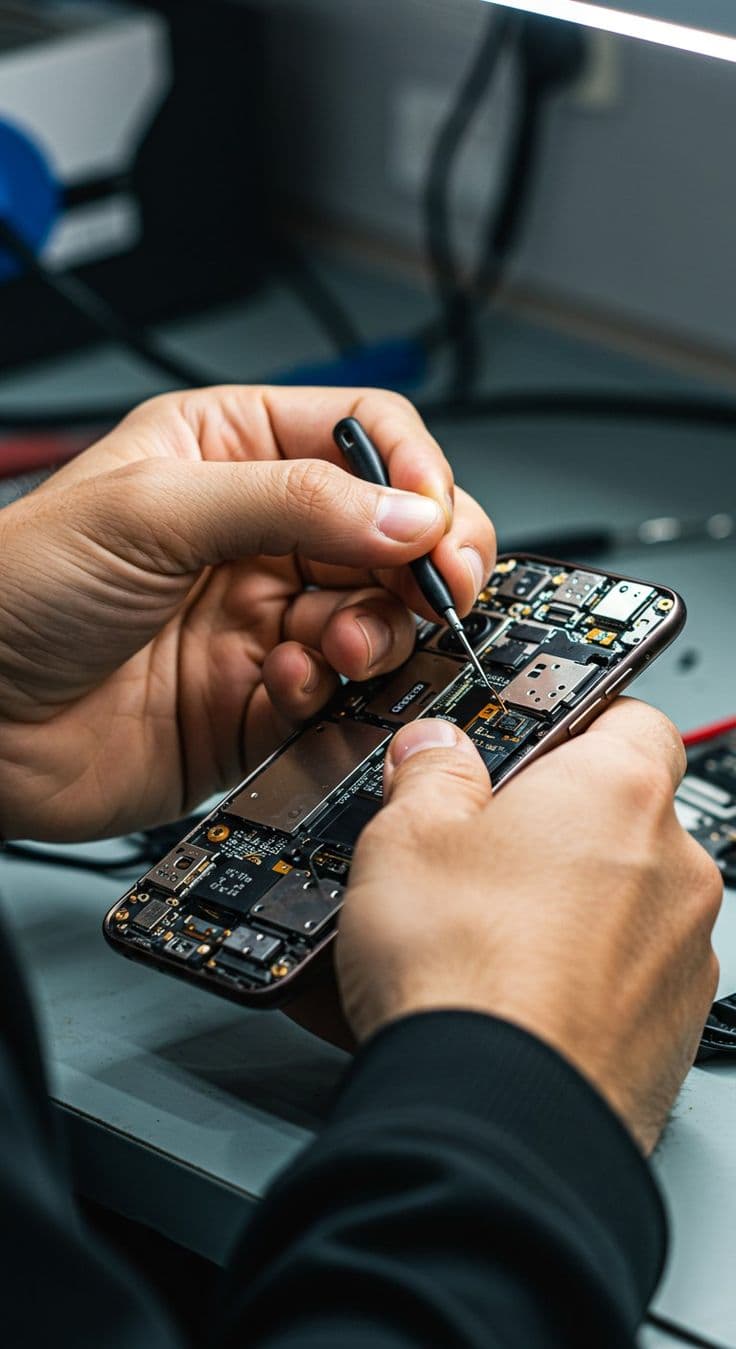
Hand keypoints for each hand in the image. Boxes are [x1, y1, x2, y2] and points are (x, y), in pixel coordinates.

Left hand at [0, 386, 493, 840]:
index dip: (415, 474)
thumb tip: (411, 513)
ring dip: (379, 634)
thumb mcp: (152, 511)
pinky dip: (328, 694)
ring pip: (380, 617)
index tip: (432, 523)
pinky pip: (338, 694)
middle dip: (424, 562)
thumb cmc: (16, 590)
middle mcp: (259, 534)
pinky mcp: (262, 700)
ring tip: (339, 647)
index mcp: (231, 453)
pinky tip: (281, 688)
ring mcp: (264, 619)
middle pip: (394, 531)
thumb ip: (293, 504)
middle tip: (437, 590)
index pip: (367, 437)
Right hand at [337, 700, 722, 1152]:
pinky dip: (584, 976)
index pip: (631, 716)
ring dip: (574, 905)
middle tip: (483, 851)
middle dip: (560, 826)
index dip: (577, 723)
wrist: (496, 1119)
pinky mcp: (674, 1030)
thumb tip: (435, 753)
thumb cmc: (463, 975)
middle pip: (626, 816)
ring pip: (628, 901)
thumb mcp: (405, 839)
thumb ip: (429, 777)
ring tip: (489, 938)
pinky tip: (517, 996)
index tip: (530, 743)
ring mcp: (684, 954)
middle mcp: (674, 866)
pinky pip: (630, 977)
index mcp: (617, 791)